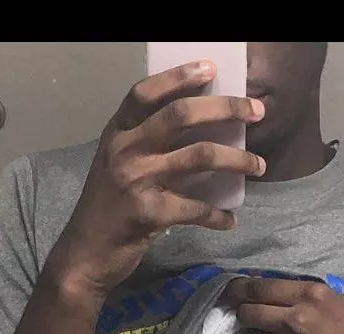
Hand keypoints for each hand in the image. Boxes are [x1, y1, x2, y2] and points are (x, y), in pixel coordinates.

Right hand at [49, 63, 266, 299]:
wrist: (84, 256)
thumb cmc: (107, 210)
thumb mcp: (117, 167)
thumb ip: (145, 145)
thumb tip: (200, 131)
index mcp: (117, 133)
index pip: (147, 92)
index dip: (179, 76)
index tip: (211, 68)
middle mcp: (125, 149)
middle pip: (181, 115)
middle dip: (226, 108)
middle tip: (256, 111)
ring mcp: (135, 180)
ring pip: (199, 156)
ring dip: (237, 160)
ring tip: (259, 165)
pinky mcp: (148, 213)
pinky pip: (195, 208)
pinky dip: (218, 216)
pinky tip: (230, 220)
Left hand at [225, 277, 343, 333]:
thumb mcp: (341, 306)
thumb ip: (309, 297)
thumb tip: (277, 292)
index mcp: (313, 295)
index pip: (261, 287)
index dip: (241, 289)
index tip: (233, 291)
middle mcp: (296, 318)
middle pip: (248, 311)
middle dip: (243, 313)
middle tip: (244, 315)